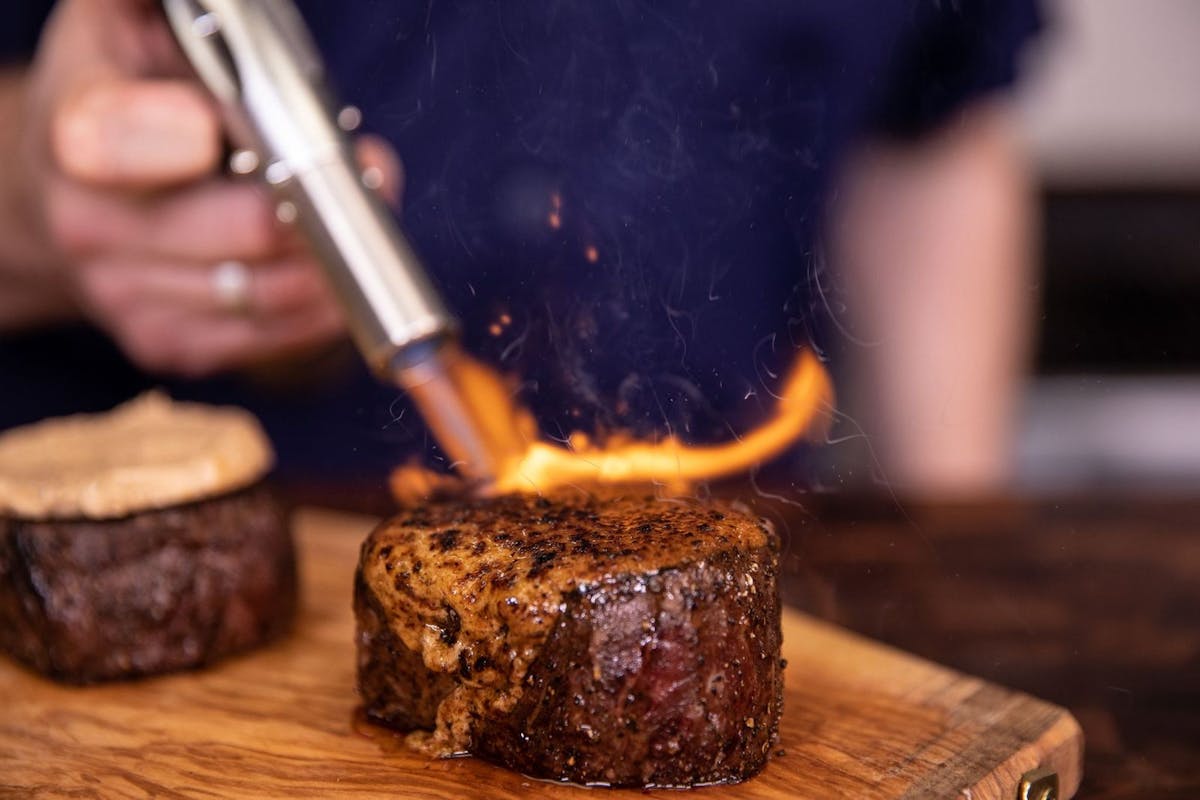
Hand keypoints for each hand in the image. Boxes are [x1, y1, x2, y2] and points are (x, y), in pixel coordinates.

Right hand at [20, 0, 400, 376]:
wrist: (69, 195)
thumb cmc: (121, 97)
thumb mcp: (124, 28)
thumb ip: (172, 5)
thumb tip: (225, 1)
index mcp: (78, 131)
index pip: (109, 141)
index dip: (176, 138)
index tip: (228, 128)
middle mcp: (91, 224)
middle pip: (239, 230)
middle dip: (319, 200)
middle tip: (366, 172)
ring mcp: (128, 295)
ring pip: (269, 291)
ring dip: (337, 257)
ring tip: (365, 214)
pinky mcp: (169, 344)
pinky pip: (272, 337)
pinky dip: (321, 305)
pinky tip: (334, 267)